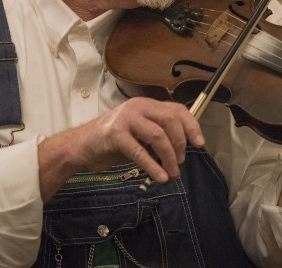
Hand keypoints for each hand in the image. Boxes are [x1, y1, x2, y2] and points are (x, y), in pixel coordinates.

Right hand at [39, 97, 204, 197]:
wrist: (81, 146)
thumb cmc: (112, 142)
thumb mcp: (140, 134)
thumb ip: (158, 135)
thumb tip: (182, 149)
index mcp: (146, 105)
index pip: (177, 110)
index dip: (192, 126)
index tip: (199, 144)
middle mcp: (138, 107)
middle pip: (170, 121)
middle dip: (180, 144)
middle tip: (180, 162)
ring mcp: (126, 119)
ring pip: (158, 135)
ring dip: (169, 157)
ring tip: (171, 173)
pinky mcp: (115, 134)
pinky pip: (139, 151)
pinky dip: (153, 166)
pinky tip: (159, 177)